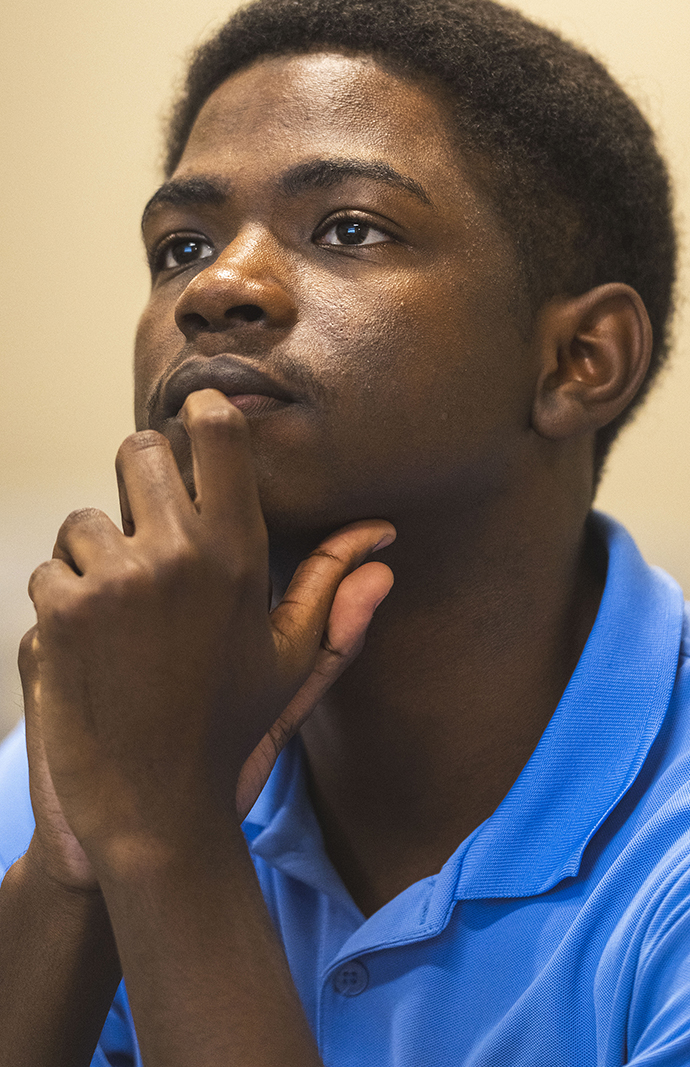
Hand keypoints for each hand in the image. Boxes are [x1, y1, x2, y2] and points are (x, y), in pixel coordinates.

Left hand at [27, 390, 394, 874]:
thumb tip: (382, 542)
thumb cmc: (228, 731)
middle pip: (142, 452)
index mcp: (238, 556)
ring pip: (85, 517)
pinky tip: (90, 648)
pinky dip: (62, 601)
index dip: (202, 415)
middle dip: (141, 482)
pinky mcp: (63, 611)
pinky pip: (50, 569)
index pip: (217, 434)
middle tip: (149, 530)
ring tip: (120, 613)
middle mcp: (178, 554)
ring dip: (95, 554)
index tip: (198, 420)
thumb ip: (333, 591)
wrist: (154, 810)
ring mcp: (116, 581)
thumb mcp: (290, 661)